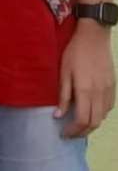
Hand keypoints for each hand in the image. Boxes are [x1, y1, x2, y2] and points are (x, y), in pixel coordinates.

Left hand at [55, 19, 115, 137]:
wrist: (94, 37)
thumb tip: (58, 115)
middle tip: (70, 133)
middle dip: (81, 132)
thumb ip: (63, 95)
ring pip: (103, 117)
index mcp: (85, 90)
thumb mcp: (63, 72)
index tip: (63, 133)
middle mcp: (99, 94)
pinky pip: (109, 108)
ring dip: (91, 125)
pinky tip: (91, 112)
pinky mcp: (113, 86)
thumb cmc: (75, 52)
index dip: (73, 131)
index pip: (82, 120)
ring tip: (78, 125)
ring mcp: (109, 91)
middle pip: (94, 122)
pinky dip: (100, 115)